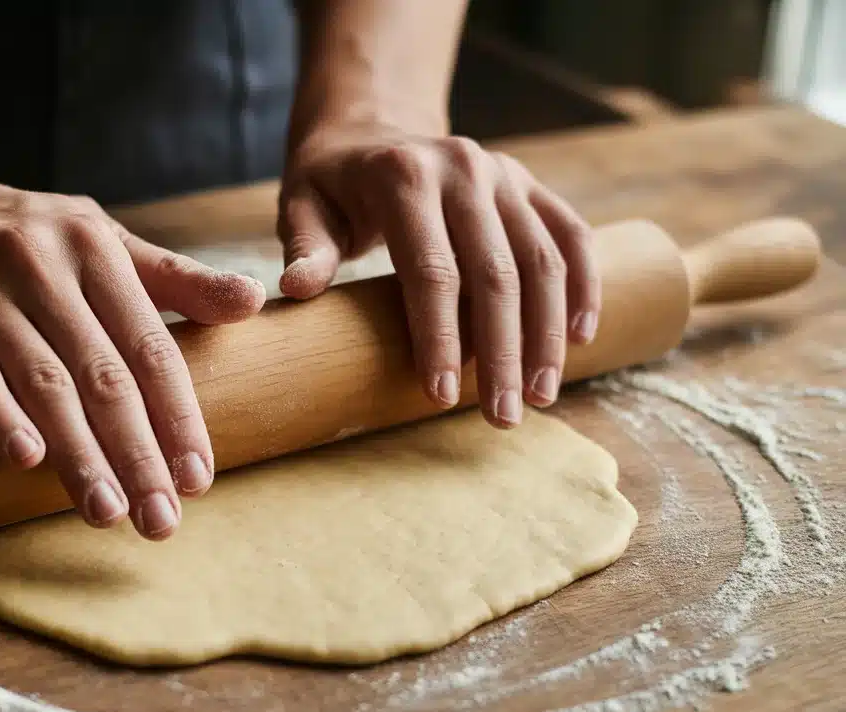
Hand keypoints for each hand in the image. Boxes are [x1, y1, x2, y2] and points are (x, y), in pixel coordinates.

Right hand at [0, 172, 265, 539]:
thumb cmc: (22, 235)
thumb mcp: (99, 239)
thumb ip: (174, 278)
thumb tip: (254, 301)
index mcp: (96, 249)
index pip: (150, 345)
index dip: (178, 415)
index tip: (199, 477)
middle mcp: (43, 267)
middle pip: (103, 374)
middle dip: (137, 452)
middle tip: (161, 518)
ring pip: (43, 382)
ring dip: (78, 453)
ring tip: (107, 511)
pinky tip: (27, 461)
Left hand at [277, 124, 599, 428]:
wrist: (369, 127)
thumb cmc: (330, 183)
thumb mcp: (301, 206)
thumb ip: (305, 248)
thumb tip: (295, 290)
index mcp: (405, 177)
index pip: (431, 270)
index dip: (440, 336)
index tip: (442, 396)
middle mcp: (463, 168)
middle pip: (496, 273)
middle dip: (503, 352)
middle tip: (503, 417)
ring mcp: (502, 173)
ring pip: (543, 259)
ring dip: (548, 333)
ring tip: (541, 395)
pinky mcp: (527, 183)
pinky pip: (571, 233)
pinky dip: (584, 284)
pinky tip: (582, 337)